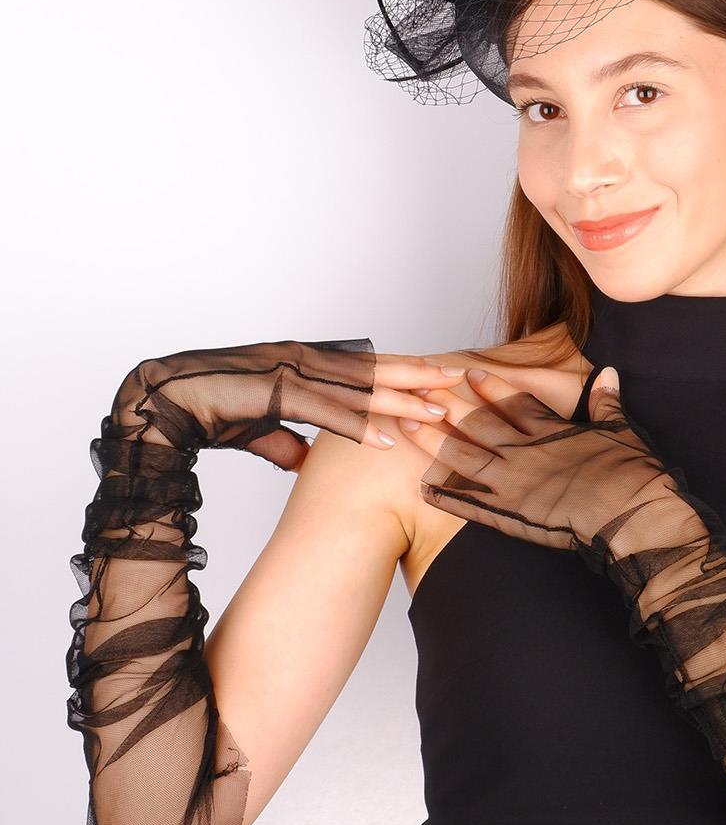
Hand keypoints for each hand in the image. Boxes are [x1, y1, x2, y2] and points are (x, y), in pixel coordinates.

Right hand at [109, 340, 466, 472]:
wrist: (164, 403)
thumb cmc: (212, 411)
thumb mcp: (262, 429)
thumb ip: (290, 443)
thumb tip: (310, 464)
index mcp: (303, 361)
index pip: (365, 364)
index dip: (404, 369)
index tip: (439, 374)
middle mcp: (303, 359)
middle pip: (374, 368)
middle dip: (419, 374)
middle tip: (461, 378)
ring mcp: (290, 373)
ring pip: (358, 388)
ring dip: (402, 401)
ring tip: (439, 411)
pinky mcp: (275, 394)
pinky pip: (326, 414)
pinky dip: (359, 428)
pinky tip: (388, 441)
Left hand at [404, 363, 688, 563]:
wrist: (632, 519)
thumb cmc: (632, 477)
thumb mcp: (622, 430)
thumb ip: (606, 403)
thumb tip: (608, 374)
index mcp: (551, 432)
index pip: (513, 402)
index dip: (489, 387)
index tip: (466, 373)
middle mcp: (525, 453)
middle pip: (477, 425)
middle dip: (447, 406)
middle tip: (421, 390)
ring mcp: (514, 485)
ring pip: (463, 458)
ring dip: (433, 441)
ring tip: (408, 425)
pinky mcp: (511, 516)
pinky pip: (469, 505)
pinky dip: (446, 497)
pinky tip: (423, 489)